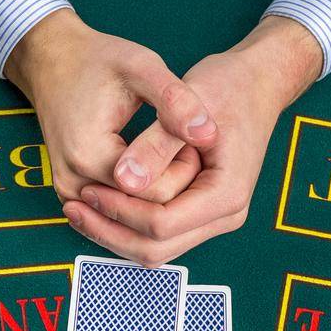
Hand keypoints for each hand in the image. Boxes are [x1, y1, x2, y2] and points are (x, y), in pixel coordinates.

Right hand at [4, 8, 216, 204]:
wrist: (52, 61)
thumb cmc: (98, 61)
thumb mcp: (141, 68)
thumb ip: (176, 101)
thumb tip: (209, 135)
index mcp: (89, 155)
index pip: (155, 192)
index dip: (185, 169)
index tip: (194, 139)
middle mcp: (74, 183)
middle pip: (143, 209)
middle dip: (174, 183)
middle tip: (186, 146)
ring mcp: (70, 193)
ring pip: (132, 214)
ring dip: (158, 191)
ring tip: (169, 152)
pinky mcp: (72, 195)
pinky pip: (117, 209)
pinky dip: (141, 195)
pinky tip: (154, 165)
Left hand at [62, 15, 322, 265]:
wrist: (256, 82)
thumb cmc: (227, 86)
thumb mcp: (190, 105)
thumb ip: (157, 145)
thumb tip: (123, 180)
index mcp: (226, 194)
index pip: (162, 224)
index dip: (119, 211)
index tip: (86, 189)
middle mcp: (225, 215)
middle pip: (157, 248)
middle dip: (111, 232)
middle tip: (73, 206)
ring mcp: (214, 217)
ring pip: (156, 249)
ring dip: (115, 233)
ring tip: (79, 206)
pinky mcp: (201, 211)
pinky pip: (160, 234)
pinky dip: (128, 224)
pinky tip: (99, 203)